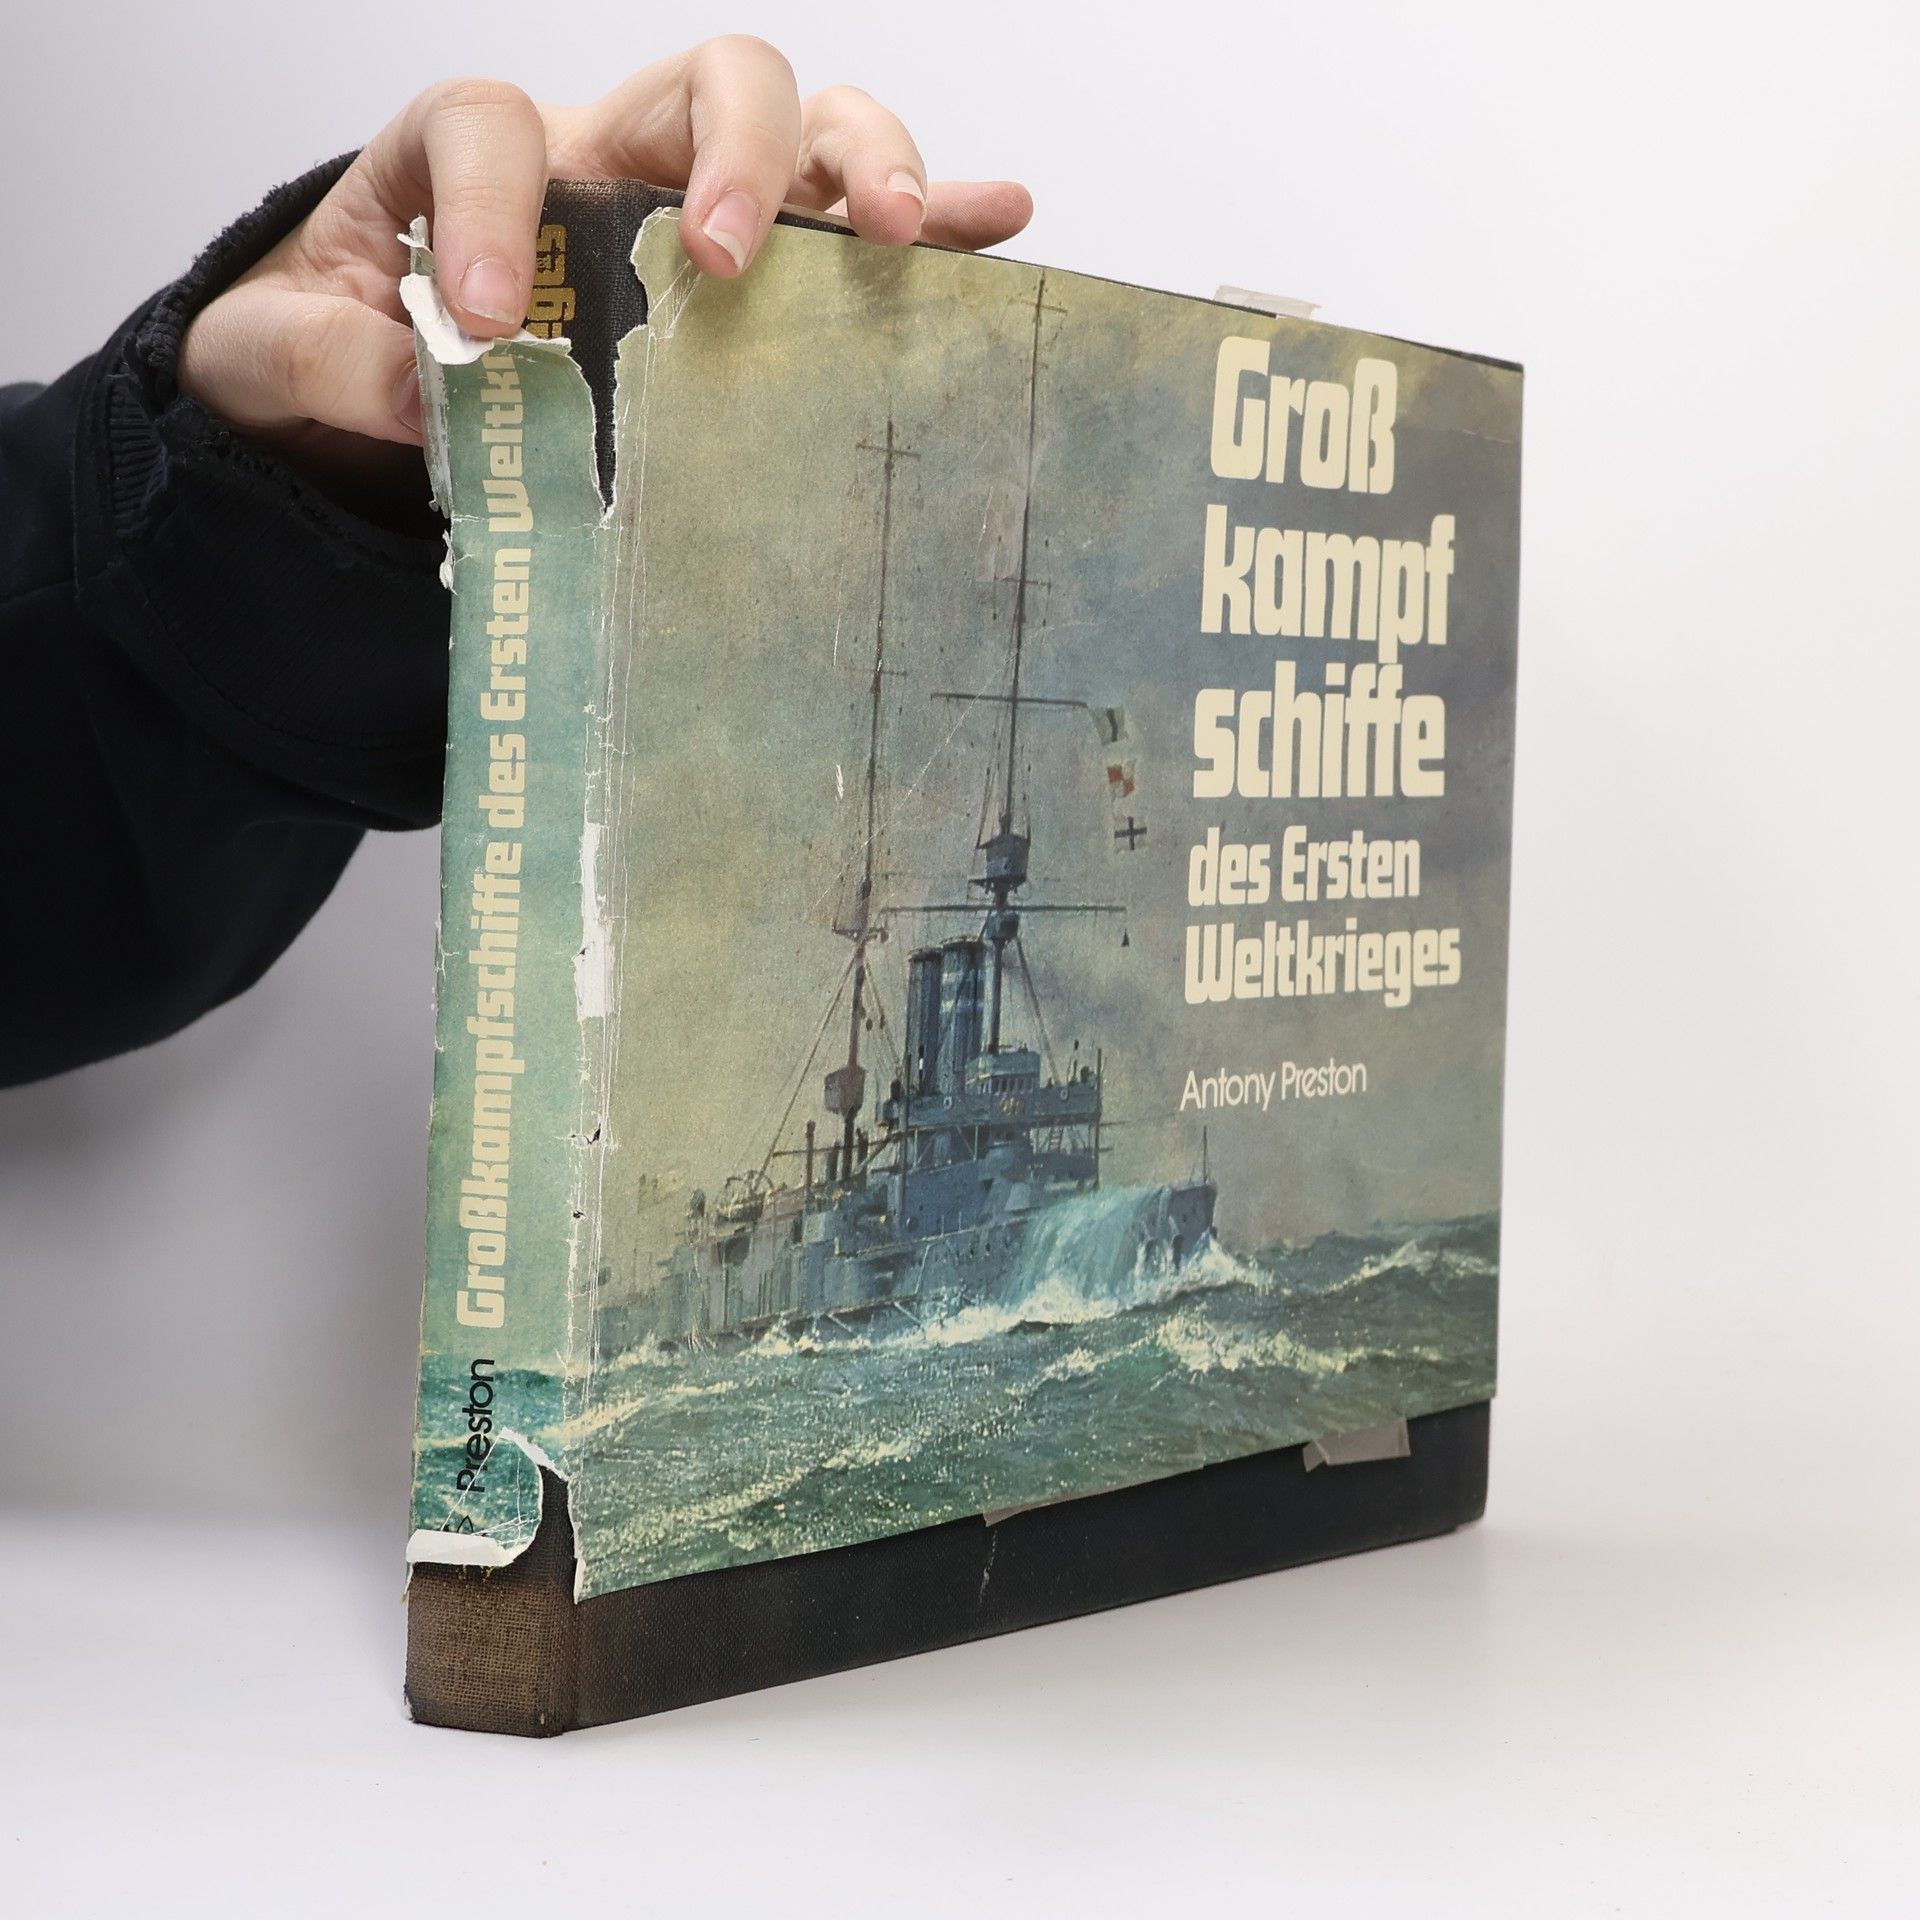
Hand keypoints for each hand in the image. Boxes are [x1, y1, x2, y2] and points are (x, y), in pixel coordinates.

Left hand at [179, 38, 1031, 486]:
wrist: (371, 411)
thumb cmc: (333, 360)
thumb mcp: (273, 358)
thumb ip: (319, 356)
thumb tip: (419, 389)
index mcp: (474, 161)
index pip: (493, 124)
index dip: (491, 208)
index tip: (486, 324)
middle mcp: (606, 163)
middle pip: (703, 81)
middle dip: (737, 150)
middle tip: (729, 260)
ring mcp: (694, 214)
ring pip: (805, 131)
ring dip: (862, 164)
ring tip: (890, 235)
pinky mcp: (756, 284)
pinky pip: (850, 228)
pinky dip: (934, 215)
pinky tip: (995, 220)